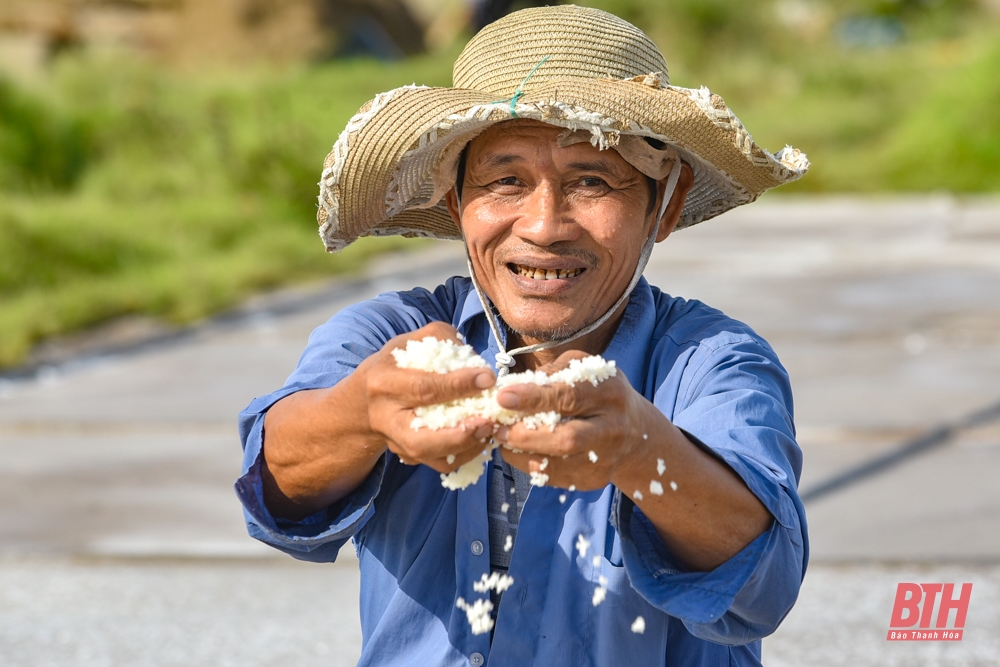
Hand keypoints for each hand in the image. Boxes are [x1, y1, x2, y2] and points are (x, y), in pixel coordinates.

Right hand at [362, 322, 496, 472]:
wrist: (365, 398)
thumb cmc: (396, 365)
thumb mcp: (411, 342)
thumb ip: (442, 341)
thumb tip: (475, 360)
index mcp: (384, 382)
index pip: (423, 388)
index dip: (458, 385)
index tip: (487, 379)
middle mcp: (385, 417)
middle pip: (421, 436)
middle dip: (460, 431)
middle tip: (489, 420)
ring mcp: (394, 441)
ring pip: (430, 456)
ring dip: (465, 448)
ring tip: (489, 431)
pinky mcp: (406, 455)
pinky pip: (438, 464)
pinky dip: (464, 456)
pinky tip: (481, 439)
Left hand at [492, 351, 650, 490]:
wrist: (635, 432)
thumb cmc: (598, 392)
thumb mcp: (582, 369)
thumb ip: (551, 374)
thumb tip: (511, 387)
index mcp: (609, 392)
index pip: (569, 396)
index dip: (533, 398)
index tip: (503, 397)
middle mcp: (612, 428)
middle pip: (567, 439)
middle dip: (526, 435)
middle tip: (498, 427)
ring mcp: (605, 459)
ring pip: (557, 463)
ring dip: (521, 451)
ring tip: (502, 437)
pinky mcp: (593, 480)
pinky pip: (554, 476)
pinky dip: (528, 463)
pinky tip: (517, 450)